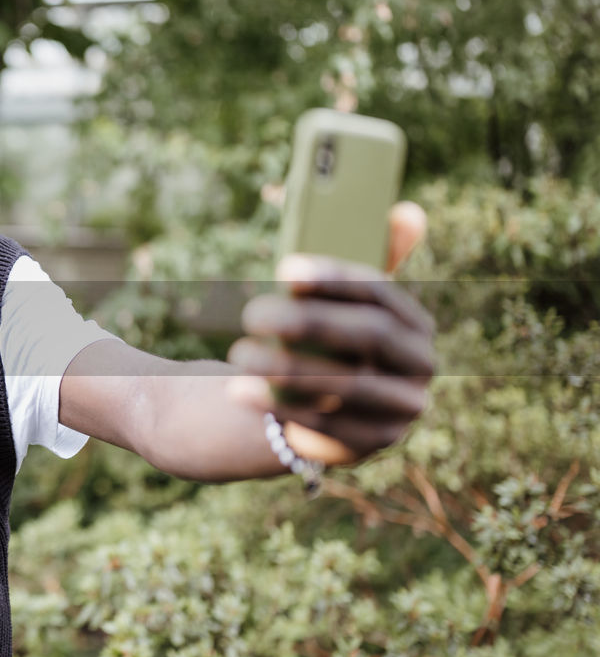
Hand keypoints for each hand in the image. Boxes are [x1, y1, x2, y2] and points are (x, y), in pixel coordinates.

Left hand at [227, 202, 434, 464]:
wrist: (309, 406)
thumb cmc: (321, 341)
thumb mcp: (338, 303)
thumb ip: (363, 261)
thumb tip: (407, 212)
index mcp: (413, 321)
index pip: (381, 293)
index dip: (335, 278)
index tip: (284, 268)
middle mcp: (419, 365)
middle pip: (371, 336)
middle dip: (309, 322)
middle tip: (252, 313)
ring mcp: (402, 409)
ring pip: (350, 387)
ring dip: (289, 369)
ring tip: (238, 355)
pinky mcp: (372, 445)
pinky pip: (331, 429)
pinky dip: (283, 410)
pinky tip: (240, 392)